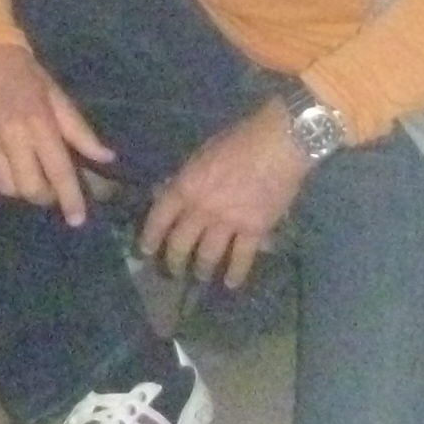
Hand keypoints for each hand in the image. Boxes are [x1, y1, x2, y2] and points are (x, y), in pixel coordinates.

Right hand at [0, 42, 115, 226]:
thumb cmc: (26, 75)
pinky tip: (3, 167)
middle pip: (30, 189)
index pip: (59, 172)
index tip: (78, 219)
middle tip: (50, 187)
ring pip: (7, 188)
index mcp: (39, 124)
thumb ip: (79, 131)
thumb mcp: (57, 96)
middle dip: (45, 196)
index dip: (71, 199)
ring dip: (21, 188)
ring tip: (27, 173)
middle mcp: (12, 137)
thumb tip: (106, 157)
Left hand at [140, 101, 310, 288]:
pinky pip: (241, 259)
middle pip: (180, 243)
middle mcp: (202, 209)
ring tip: (201, 276)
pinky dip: (235, 273)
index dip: (150, 237)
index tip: (146, 250)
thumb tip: (168, 193)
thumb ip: (186, 179)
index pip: (159, 218)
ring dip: (202, 270)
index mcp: (186, 186)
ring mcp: (227, 222)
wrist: (278, 144)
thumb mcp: (202, 154)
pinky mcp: (254, 230)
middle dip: (174, 261)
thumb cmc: (239, 140)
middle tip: (173, 271)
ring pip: (207, 256)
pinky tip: (231, 283)